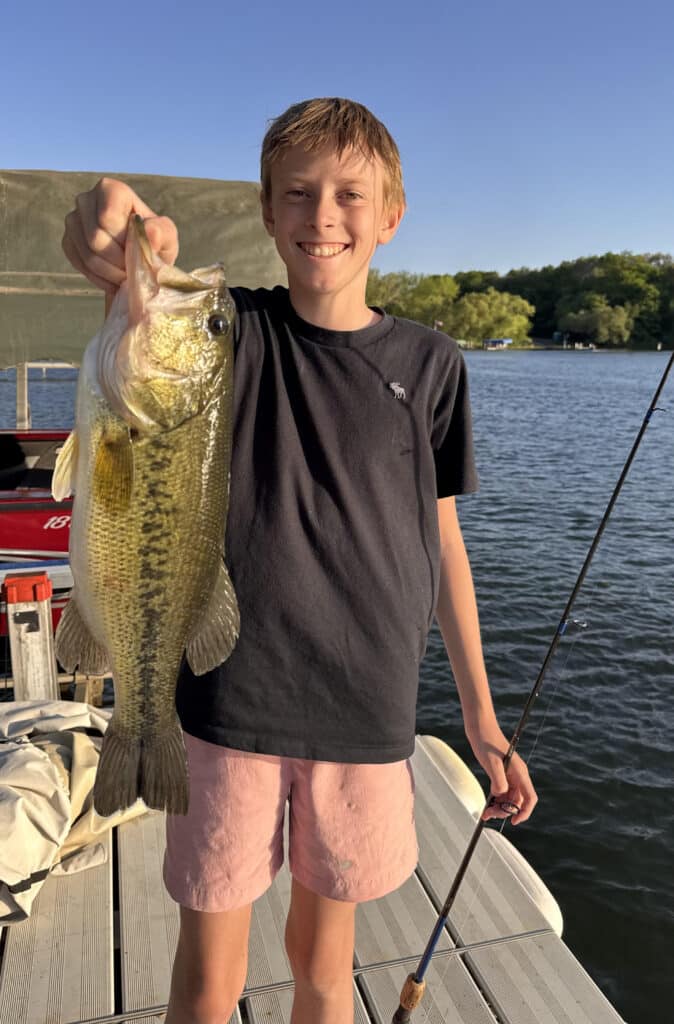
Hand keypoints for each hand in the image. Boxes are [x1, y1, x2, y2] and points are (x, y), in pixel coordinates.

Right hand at [62, 177, 179, 297]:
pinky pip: (78, 263)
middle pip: (95, 239)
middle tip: (133, 270)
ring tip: (126, 276)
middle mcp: (86, 199)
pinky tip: (112, 278)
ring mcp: (73, 220)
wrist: (140, 257)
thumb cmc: (154, 242)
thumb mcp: (167, 237)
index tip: (138, 251)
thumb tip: (150, 232)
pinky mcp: (68, 241)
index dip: (124, 242)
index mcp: (110, 189)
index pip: (107, 218)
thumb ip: (162, 232)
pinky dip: (98, 277)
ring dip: (110, 273)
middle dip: (118, 262)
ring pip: (87, 254)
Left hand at [467, 722, 537, 825]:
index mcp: (520, 773)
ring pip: (509, 798)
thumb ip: (498, 781)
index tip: (513, 821)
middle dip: (505, 811)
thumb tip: (500, 795)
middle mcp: (518, 775)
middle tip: (488, 815)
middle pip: (518, 801)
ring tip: (485, 813)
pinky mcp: (501, 773)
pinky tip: (487, 805)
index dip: (524, 812)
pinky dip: (496, 800)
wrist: (479, 728)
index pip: (529, 798)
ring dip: (500, 807)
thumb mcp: (491, 763)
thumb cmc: (486, 742)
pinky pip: (502, 792)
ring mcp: (510, 775)